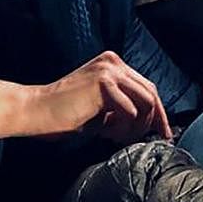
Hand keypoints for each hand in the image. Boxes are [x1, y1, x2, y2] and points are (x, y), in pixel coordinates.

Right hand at [0, 51, 170, 144]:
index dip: (158, 112)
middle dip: (154, 120)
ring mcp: (109, 69)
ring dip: (136, 126)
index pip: (146, 87)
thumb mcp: (103, 108)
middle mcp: (113, 62)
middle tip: (150, 139)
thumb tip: (151, 123)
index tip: (164, 132)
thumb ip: (124, 108)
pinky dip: (122, 127)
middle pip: (151, 92)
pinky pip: (129, 110)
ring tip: (117, 135)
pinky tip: (106, 132)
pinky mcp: (102, 81)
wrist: (38, 110)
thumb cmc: (67, 113)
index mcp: (113, 64)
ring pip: (145, 101)